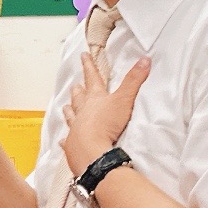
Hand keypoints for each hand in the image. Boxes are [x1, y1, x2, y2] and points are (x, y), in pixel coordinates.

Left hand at [61, 46, 151, 176]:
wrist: (92, 151)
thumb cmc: (106, 124)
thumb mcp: (124, 99)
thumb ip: (134, 80)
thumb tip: (144, 59)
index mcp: (94, 99)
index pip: (92, 78)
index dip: (89, 66)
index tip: (84, 56)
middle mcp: (82, 112)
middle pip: (79, 97)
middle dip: (78, 90)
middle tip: (75, 85)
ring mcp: (75, 128)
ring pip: (70, 116)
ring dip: (69, 110)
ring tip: (66, 107)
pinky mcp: (73, 146)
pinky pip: (68, 141)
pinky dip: (66, 139)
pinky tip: (63, 140)